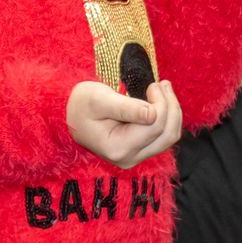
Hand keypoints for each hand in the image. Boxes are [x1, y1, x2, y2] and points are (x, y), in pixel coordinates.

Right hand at [65, 79, 181, 168]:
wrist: (70, 116)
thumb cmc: (81, 104)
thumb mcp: (98, 99)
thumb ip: (126, 107)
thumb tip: (153, 113)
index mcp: (118, 147)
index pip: (155, 126)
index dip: (161, 103)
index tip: (152, 84)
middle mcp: (129, 158)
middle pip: (167, 134)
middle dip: (171, 106)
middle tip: (162, 84)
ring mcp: (135, 157)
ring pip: (169, 136)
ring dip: (172, 111)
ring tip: (164, 88)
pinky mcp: (139, 151)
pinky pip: (163, 136)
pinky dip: (167, 117)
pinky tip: (161, 100)